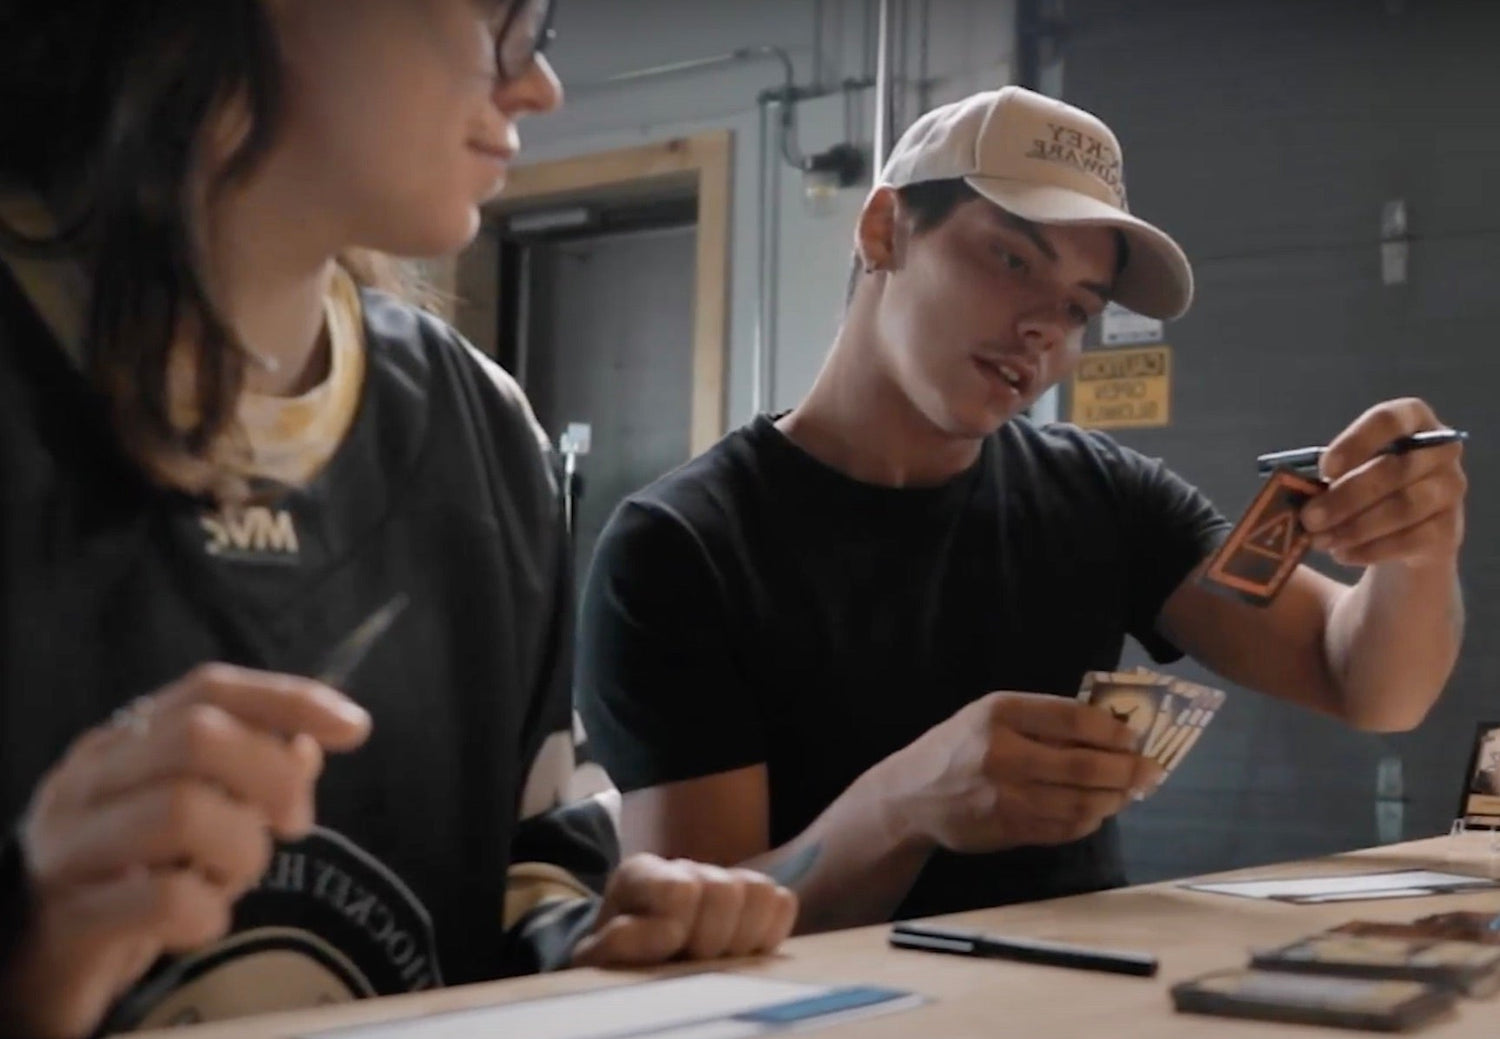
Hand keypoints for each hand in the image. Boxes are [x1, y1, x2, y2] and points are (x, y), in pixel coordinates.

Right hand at [1, 664, 370, 1038]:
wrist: (33, 967)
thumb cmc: (128, 877)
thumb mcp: (199, 816)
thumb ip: (250, 775)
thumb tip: (311, 745)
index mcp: (124, 742)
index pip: (209, 690)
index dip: (288, 700)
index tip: (355, 728)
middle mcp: (90, 780)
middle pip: (197, 738)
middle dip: (270, 776)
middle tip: (296, 823)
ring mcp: (72, 847)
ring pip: (180, 812)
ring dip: (240, 850)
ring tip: (236, 879)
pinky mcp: (69, 918)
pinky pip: (160, 898)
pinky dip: (205, 911)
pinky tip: (206, 922)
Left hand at [571, 855, 797, 966]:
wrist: (625, 962)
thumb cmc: (613, 965)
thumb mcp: (600, 957)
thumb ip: (616, 944)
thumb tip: (650, 932)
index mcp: (639, 876)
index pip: (680, 890)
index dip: (674, 932)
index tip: (661, 956)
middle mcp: (683, 869)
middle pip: (724, 888)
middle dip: (710, 937)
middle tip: (692, 961)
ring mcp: (721, 881)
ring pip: (759, 890)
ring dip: (740, 933)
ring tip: (716, 958)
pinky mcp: (755, 901)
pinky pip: (781, 901)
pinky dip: (768, 930)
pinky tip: (741, 953)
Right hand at [898, 692, 1159, 852]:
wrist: (911, 796)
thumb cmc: (958, 746)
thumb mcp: (989, 715)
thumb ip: (1040, 719)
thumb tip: (1108, 729)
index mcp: (1000, 714)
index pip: (1072, 719)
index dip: (1112, 730)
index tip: (1134, 737)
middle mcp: (1003, 754)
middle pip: (1085, 765)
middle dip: (1127, 770)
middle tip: (1151, 771)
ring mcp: (1006, 797)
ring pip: (1081, 802)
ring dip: (1115, 799)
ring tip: (1129, 792)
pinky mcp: (1009, 829)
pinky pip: (1065, 828)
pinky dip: (1090, 821)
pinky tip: (1099, 811)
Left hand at [1300, 398, 1466, 568]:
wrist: (1402, 542)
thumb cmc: (1364, 493)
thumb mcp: (1344, 476)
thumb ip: (1325, 478)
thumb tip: (1290, 490)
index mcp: (1412, 421)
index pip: (1390, 419)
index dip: (1357, 441)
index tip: (1325, 468)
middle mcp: (1441, 451)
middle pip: (1394, 469)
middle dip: (1345, 496)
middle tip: (1309, 518)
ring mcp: (1449, 491)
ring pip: (1403, 507)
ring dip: (1355, 526)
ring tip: (1320, 540)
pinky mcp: (1449, 531)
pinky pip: (1410, 539)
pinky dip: (1370, 549)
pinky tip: (1342, 554)